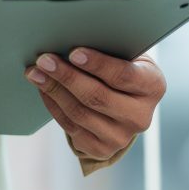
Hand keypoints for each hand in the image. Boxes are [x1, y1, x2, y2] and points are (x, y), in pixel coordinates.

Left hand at [25, 47, 164, 159]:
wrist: (126, 102)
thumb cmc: (122, 67)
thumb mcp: (126, 56)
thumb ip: (107, 49)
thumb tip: (68, 40)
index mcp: (153, 86)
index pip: (123, 75)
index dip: (97, 64)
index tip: (73, 52)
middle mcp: (141, 116)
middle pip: (97, 97)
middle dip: (66, 76)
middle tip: (44, 60)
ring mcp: (122, 136)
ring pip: (80, 113)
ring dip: (53, 91)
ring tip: (35, 72)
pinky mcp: (102, 149)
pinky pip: (71, 127)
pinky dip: (53, 106)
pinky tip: (43, 89)